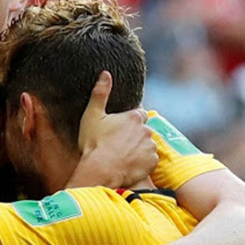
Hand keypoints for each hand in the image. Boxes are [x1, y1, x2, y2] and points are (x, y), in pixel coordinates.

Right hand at [72, 71, 157, 188]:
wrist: (100, 170)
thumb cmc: (94, 143)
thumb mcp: (92, 115)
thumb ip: (100, 93)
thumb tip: (106, 73)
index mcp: (134, 117)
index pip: (139, 114)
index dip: (129, 121)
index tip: (120, 129)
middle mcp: (146, 130)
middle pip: (143, 130)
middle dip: (135, 135)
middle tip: (119, 144)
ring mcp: (150, 147)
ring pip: (147, 145)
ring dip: (139, 149)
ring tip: (123, 156)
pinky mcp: (152, 163)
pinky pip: (150, 161)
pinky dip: (142, 163)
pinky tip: (129, 165)